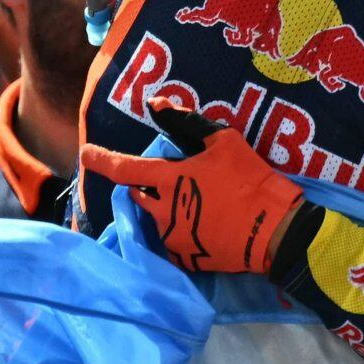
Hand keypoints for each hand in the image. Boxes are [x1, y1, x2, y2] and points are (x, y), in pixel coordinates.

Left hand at [80, 100, 300, 273]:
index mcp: (168, 181)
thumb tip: (155, 103)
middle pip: (138, 194)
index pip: (123, 169)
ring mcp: (173, 240)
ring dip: (165, 207)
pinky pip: (172, 241)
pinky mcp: (187, 260)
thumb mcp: (223, 141)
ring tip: (198, 202)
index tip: (85, 154)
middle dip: (146, 185)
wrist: (277, 231)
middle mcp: (163, 212)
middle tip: (177, 178)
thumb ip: (185, 123)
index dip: (101, 160)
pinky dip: (180, 230)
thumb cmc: (250, 180)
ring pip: (155, 218)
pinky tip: (203, 224)